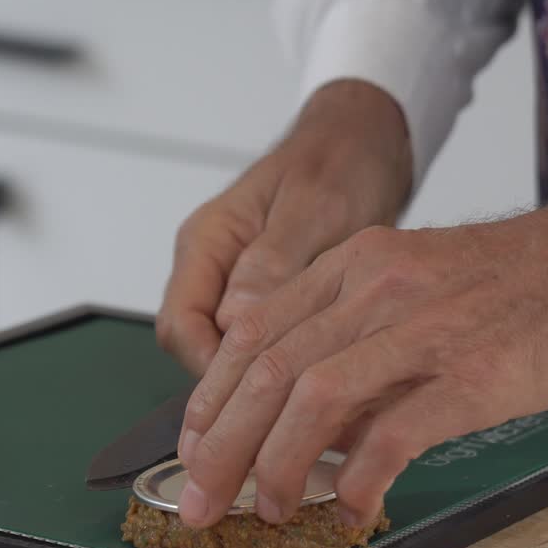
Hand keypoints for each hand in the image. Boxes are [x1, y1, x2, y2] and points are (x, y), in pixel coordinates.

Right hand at [156, 79, 412, 375]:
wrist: (368, 141)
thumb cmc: (342, 161)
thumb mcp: (315, 207)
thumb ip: (272, 261)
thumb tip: (233, 320)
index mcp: (207, 241)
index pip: (179, 326)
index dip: (209, 368)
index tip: (257, 393)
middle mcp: (213, 267)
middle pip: (197, 347)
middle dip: (235, 383)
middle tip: (291, 406)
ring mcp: (238, 283)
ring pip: (230, 352)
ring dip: (262, 376)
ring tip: (309, 395)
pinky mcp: (269, 295)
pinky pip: (262, 343)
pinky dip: (285, 363)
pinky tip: (321, 373)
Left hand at [174, 194, 547, 528]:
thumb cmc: (514, 283)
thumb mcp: (413, 283)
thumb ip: (354, 338)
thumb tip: (307, 423)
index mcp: (354, 263)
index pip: (253, 333)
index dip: (211, 399)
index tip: (192, 447)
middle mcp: (376, 287)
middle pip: (268, 370)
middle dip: (221, 445)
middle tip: (199, 500)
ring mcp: (424, 327)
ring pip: (314, 398)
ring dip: (276, 465)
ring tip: (268, 509)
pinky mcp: (473, 373)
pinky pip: (395, 430)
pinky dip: (361, 476)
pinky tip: (353, 506)